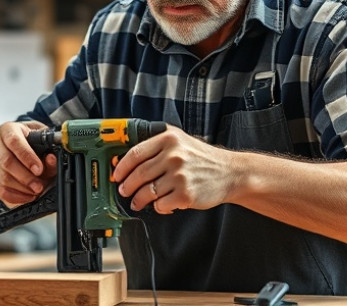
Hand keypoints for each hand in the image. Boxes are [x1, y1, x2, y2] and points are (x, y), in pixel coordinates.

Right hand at [0, 121, 56, 205]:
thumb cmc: (31, 143)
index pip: (14, 141)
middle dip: (25, 177)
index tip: (39, 169)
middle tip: (39, 186)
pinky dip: (15, 196)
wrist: (18, 148)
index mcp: (8, 129)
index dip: (27, 156)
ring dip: (21, 188)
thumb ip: (49, 151)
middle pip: (6, 162)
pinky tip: (27, 196)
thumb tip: (51, 159)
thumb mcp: (42, 141)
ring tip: (36, 191)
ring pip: (2, 178)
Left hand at [112, 125, 235, 213]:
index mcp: (168, 139)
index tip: (116, 174)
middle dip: (127, 185)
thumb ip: (156, 143)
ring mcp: (180, 176)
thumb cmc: (201, 157)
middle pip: (139, 174)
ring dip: (138, 200)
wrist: (230, 172)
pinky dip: (158, 207)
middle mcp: (174, 156)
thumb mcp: (180, 140)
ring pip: (148, 192)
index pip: (135, 153)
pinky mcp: (186, 194)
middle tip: (123, 190)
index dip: (121, 167)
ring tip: (136, 202)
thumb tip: (125, 156)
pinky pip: (161, 205)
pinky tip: (160, 205)